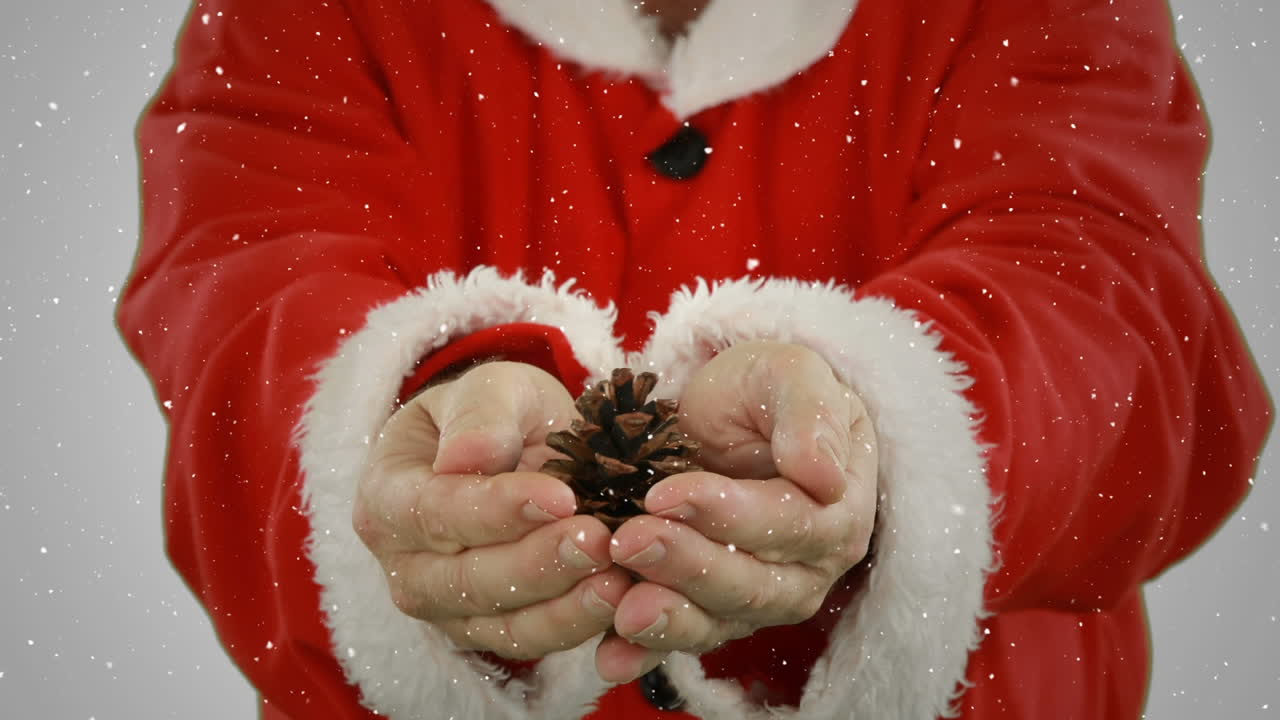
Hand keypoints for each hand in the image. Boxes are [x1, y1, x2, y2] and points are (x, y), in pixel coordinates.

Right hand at [353, 361, 633, 659]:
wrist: (517, 446)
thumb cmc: (496, 413)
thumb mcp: (492, 389)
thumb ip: (481, 416)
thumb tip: (467, 457)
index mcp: (388, 496)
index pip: (436, 511)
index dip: (497, 509)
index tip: (561, 496)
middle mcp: (405, 564)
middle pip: (466, 579)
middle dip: (538, 563)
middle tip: (598, 540)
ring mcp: (446, 607)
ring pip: (501, 622)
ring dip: (563, 606)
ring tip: (616, 579)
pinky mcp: (489, 630)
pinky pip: (532, 641)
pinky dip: (577, 625)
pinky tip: (620, 599)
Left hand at [594, 342, 877, 682]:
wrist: (720, 411)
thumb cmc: (760, 388)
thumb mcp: (787, 373)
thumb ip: (810, 413)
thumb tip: (825, 475)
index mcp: (838, 507)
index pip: (792, 524)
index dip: (729, 515)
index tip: (664, 494)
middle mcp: (808, 565)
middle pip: (756, 583)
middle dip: (688, 566)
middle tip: (627, 541)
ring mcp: (761, 594)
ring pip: (722, 619)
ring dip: (670, 617)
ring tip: (622, 608)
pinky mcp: (714, 611)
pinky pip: (686, 638)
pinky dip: (648, 653)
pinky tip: (611, 657)